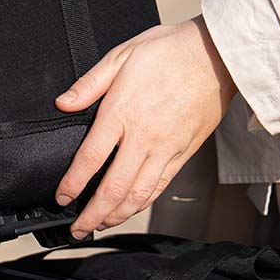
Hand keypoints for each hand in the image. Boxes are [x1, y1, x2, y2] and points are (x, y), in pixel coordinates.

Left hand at [54, 15, 235, 238]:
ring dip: (116, 216)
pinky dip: (142, 204)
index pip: (91, 158)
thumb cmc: (170, 51)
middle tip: (77, 229)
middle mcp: (143, 137)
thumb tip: (63, 103)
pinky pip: (160, 187)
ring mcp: (166, 148)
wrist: (217, 55)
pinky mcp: (184, 153)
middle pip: (113, 188)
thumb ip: (90, 83)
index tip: (62, 198)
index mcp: (122, 112)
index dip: (73, 184)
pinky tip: (130, 210)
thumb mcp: (122, 55)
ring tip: (100, 225)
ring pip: (138, 195)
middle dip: (92, 214)